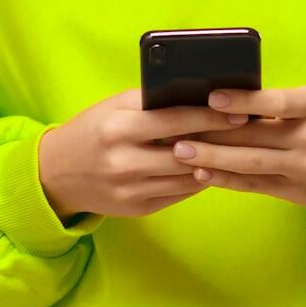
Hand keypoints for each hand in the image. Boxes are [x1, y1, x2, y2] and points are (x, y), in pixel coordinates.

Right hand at [37, 87, 249, 219]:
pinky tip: (212, 169)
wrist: (57, 174)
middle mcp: (124, 162)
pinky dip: (197, 181)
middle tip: (249, 133)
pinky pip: (178, 194)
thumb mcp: (114, 107)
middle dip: (220, 143)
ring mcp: (130, 190)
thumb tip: (198, 97)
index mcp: (118, 129)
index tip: (239, 113)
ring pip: (186, 178)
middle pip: (186, 154)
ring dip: (214, 165)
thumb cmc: (93, 130)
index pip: (175, 121)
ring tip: (237, 151)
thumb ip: (152, 102)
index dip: (210, 118)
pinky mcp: (136, 209)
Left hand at [170, 86, 305, 212]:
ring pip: (250, 162)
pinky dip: (225, 179)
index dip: (243, 100)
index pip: (276, 102)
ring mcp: (302, 168)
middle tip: (176, 128)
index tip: (211, 97)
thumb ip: (275, 104)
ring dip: (212, 157)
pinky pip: (253, 185)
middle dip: (212, 131)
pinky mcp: (293, 192)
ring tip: (180, 151)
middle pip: (254, 135)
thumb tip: (221, 99)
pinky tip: (201, 173)